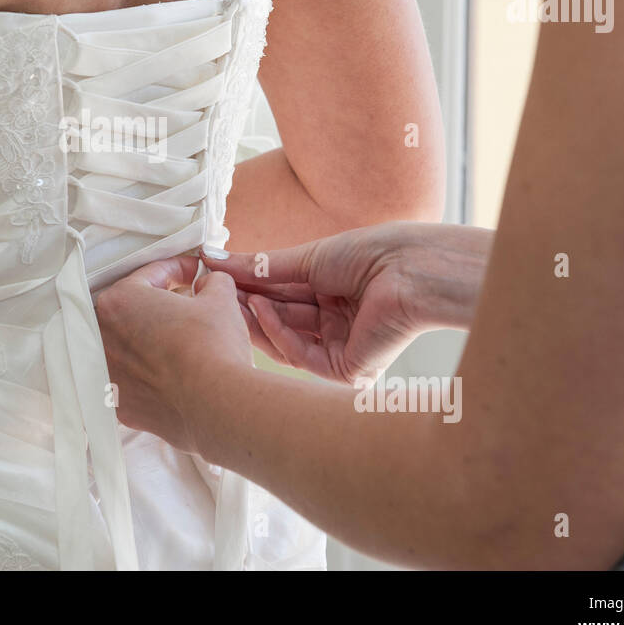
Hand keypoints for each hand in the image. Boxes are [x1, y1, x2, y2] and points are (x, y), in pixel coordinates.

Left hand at [94, 255, 252, 452]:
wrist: (216, 405)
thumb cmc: (213, 347)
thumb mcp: (219, 299)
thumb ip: (211, 282)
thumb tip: (209, 284)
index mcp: (119, 300)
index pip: (149, 275)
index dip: (178, 270)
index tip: (195, 274)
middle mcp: (103, 336)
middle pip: (132, 310)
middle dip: (159, 304)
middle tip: (188, 303)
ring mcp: (108, 373)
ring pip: (129, 346)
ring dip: (152, 339)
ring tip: (182, 339)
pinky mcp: (120, 404)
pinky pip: (132, 379)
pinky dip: (149, 373)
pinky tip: (174, 372)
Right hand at [202, 222, 492, 383]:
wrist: (410, 269)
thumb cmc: (371, 254)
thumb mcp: (307, 259)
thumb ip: (260, 266)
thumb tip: (213, 258)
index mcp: (333, 295)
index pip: (281, 297)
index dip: (249, 286)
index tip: (215, 274)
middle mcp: (337, 324)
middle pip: (280, 321)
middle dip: (248, 305)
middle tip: (215, 291)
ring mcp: (342, 348)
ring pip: (286, 342)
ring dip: (258, 319)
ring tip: (234, 297)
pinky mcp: (348, 370)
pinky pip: (301, 357)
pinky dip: (278, 334)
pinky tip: (262, 309)